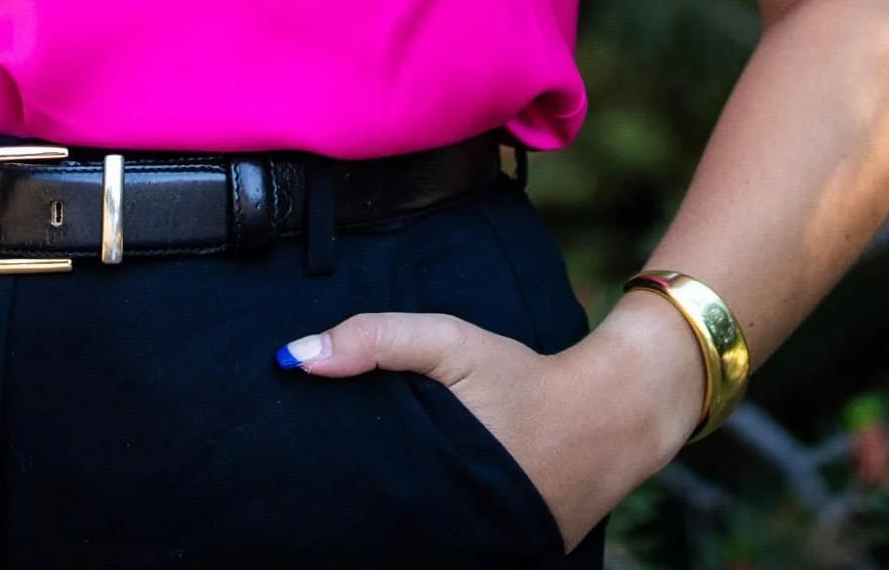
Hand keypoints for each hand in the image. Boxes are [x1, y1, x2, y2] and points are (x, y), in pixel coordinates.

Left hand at [276, 303, 706, 554]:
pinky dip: (412, 531)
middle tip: (303, 489)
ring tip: (339, 503)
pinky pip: (437, 547)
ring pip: (400, 543)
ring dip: (376, 524)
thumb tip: (292, 358)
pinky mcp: (490, 559)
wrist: (607, 421)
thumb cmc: (520, 379)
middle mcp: (445, 534)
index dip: (314, 494)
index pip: (349, 509)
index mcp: (425, 487)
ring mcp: (469, 554)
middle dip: (340, 513)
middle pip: (370, 533)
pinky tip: (394, 512)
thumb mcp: (449, 344)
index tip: (281, 474)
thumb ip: (376, 341)